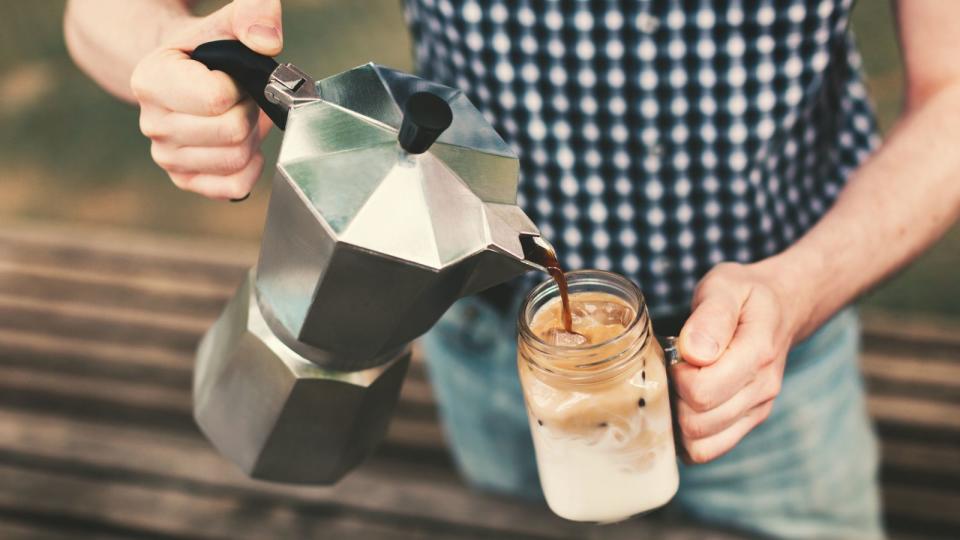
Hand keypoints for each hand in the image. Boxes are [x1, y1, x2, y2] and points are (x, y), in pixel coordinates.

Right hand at [130, 0, 282, 199]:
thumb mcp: (226, 22)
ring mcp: (167, 156)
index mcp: (151, 81)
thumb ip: (253, 14)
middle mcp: (152, 124)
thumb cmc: (208, 50)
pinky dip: (250, 167)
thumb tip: (268, 42)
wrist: (184, 76)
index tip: (232, 76)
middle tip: (243, 98)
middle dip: (249, 111)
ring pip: (236, 159)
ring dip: (251, 137)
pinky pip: (234, 186)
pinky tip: (245, 144)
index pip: (217, 99)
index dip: (240, 86)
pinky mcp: (185, 180)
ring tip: (239, 115)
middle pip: (232, 132)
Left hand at [672, 261, 810, 463]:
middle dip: (673, 399)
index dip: (676, 377)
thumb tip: (694, 352)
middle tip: (671, 370)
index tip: (674, 354)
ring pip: (701, 444)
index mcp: (756, 353)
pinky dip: (687, 438)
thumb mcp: (726, 285)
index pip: (702, 392)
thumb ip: (711, 315)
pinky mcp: (749, 420)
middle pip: (697, 423)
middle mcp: (763, 388)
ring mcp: (758, 409)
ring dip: (677, 420)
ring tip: (677, 387)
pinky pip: (710, 450)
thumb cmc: (746, 294)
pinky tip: (682, 407)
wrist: (781, 306)